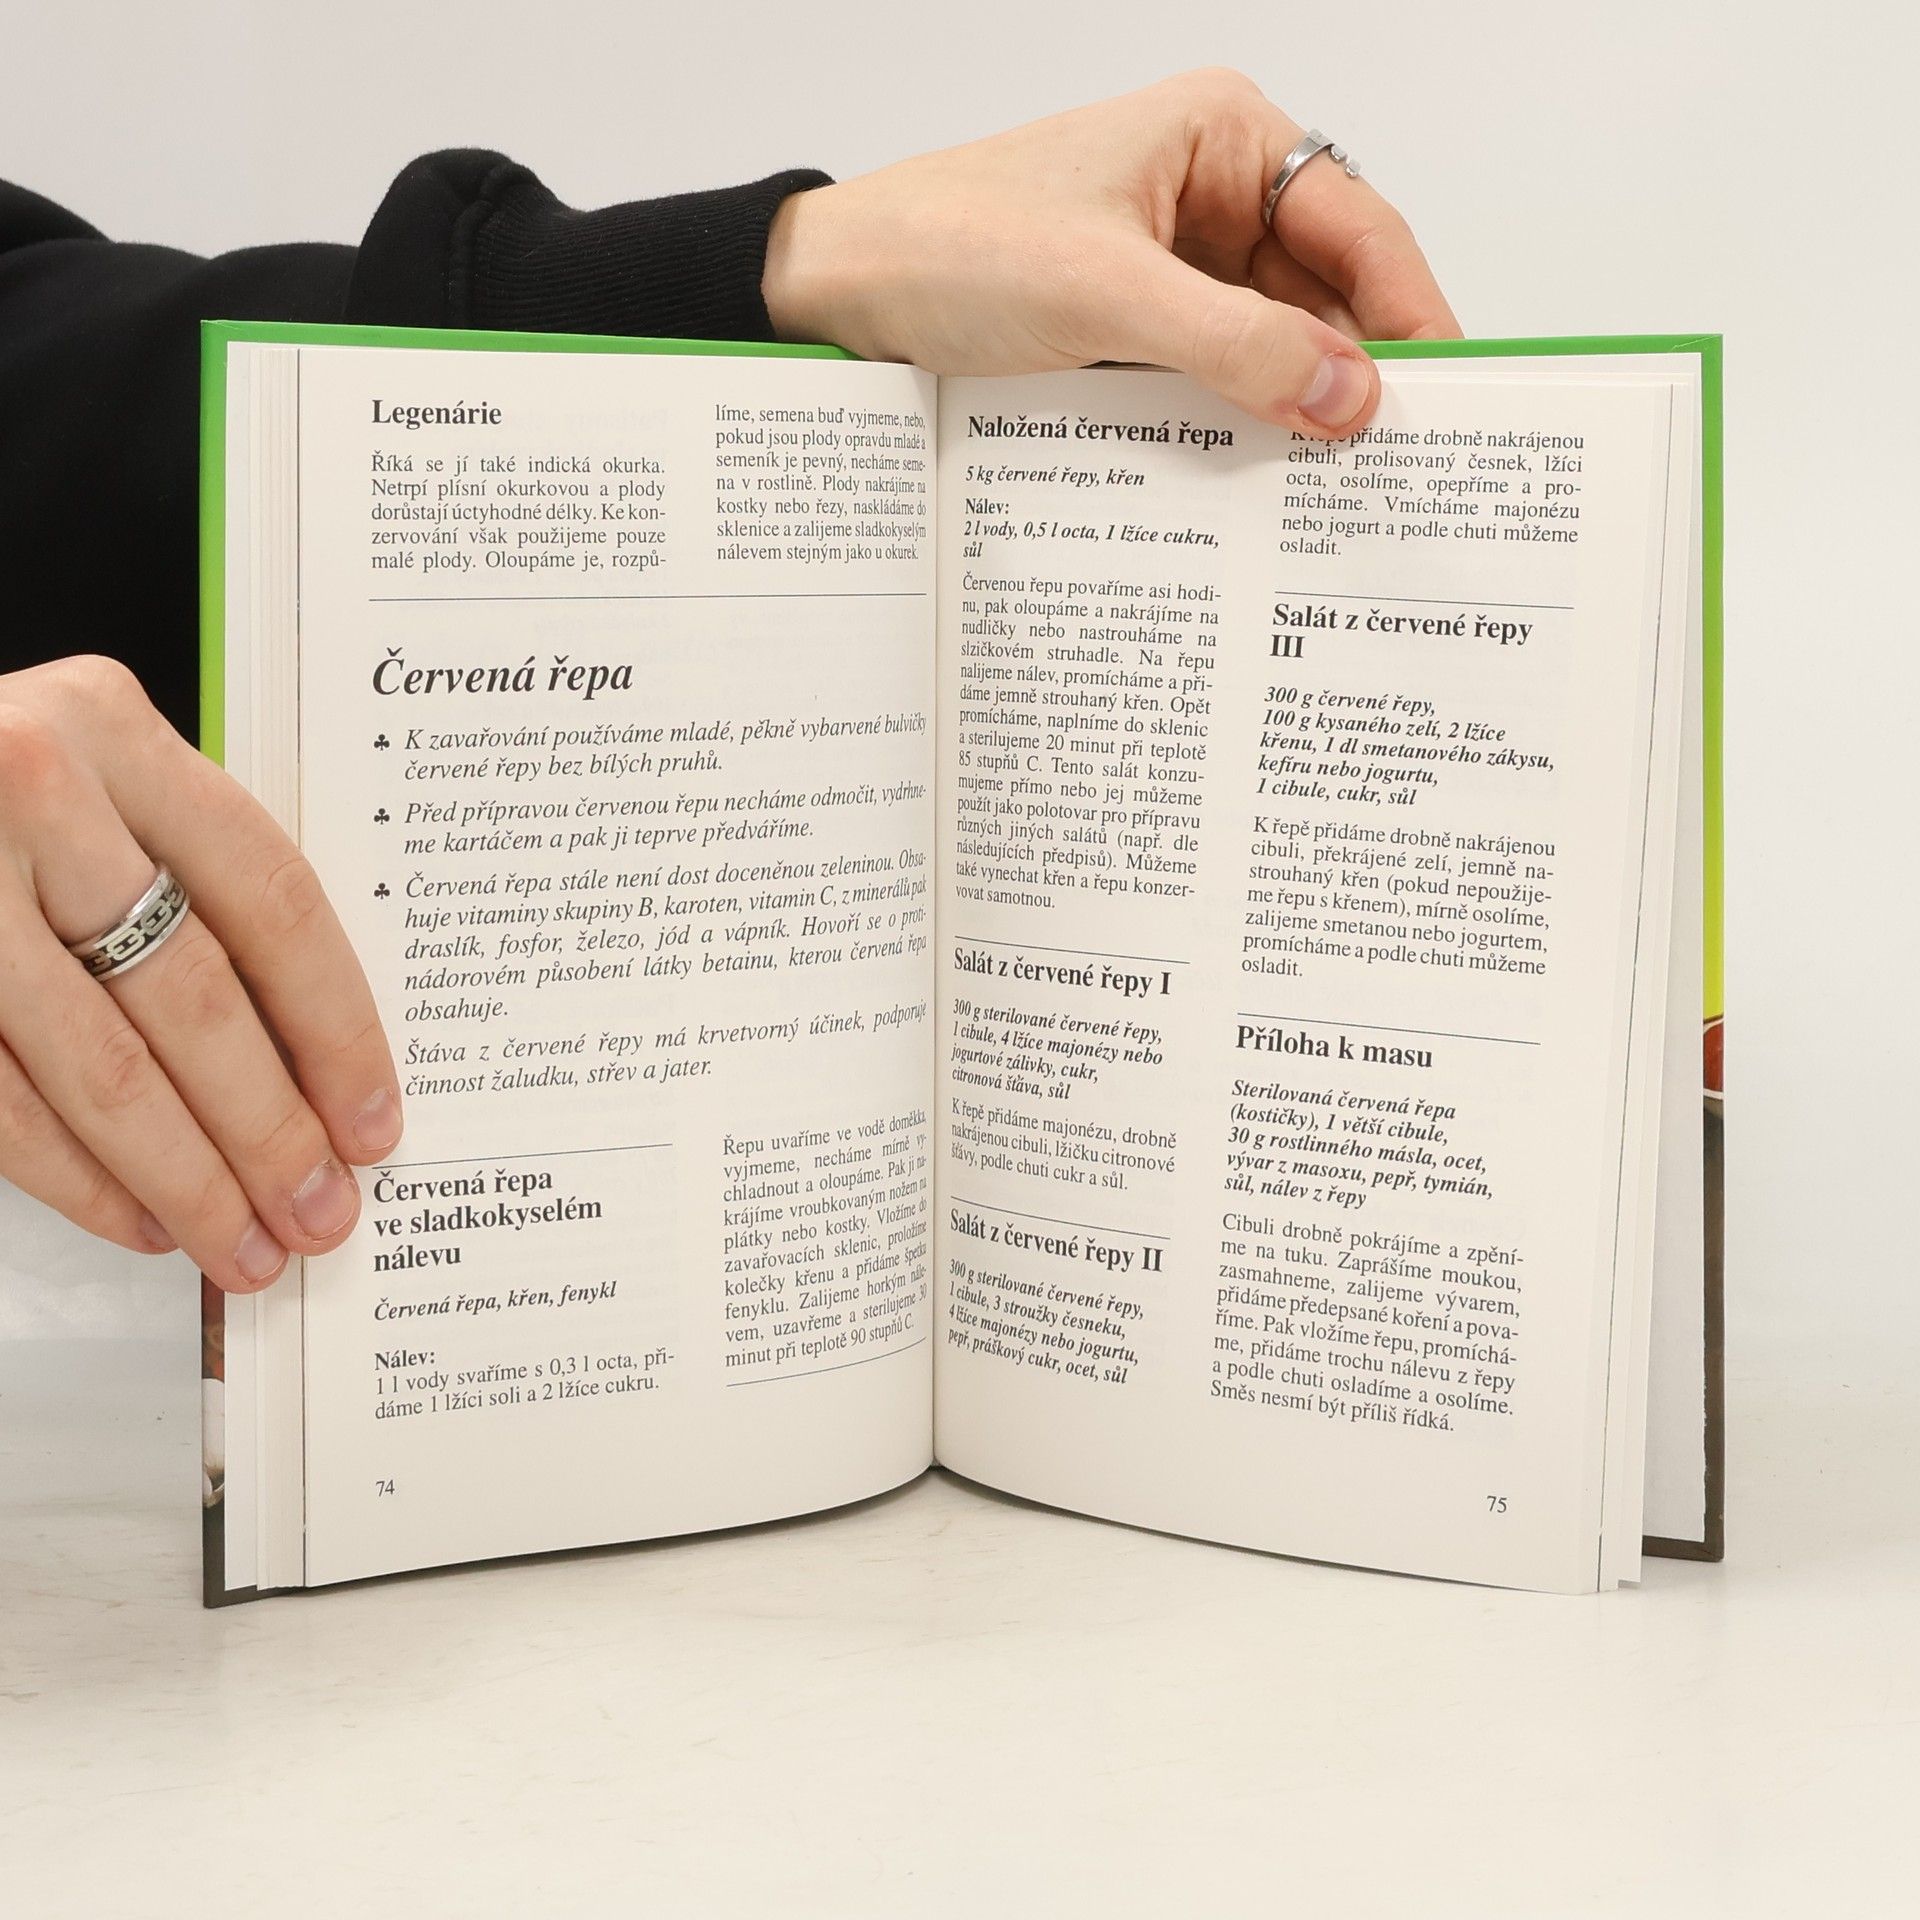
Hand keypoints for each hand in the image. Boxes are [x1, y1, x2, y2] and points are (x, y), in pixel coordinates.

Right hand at [0, 656, 401, 1290]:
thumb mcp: (92, 778)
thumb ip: (186, 871)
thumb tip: (308, 1055)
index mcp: (112, 729)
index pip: (270, 900)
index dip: (336, 1027)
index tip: (371, 1116)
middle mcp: (30, 793)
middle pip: (195, 998)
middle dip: (271, 1131)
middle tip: (321, 1208)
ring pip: (102, 1069)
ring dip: (189, 1180)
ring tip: (247, 1242)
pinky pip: (5, 1104)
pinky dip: (83, 1180)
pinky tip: (144, 1218)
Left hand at [764, 69, 1458, 435]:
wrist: (835, 291)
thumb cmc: (952, 248)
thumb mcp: (1106, 296)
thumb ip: (1235, 346)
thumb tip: (1351, 398)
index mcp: (1222, 138)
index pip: (1358, 225)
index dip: (1409, 313)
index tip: (1444, 397)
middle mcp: (1210, 194)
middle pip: (1324, 291)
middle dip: (1355, 372)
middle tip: (1398, 467)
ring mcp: (1172, 264)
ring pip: (1270, 343)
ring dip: (1294, 407)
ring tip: (1336, 488)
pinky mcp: (1133, 326)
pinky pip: (1213, 376)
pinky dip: (1237, 422)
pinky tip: (1260, 476)